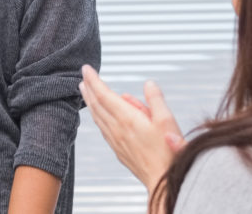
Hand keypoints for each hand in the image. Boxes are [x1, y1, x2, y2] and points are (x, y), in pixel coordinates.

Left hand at [79, 65, 181, 189]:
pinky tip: (98, 115)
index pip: (104, 94)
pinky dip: (97, 116)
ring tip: (84, 91)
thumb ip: (156, 100)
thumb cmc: (169, 152)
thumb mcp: (168, 121)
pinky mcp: (118, 150)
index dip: (94, 80)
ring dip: (90, 101)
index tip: (86, 69)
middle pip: (97, 104)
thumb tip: (148, 83)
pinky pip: (103, 128)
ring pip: (97, 117)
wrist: (163, 182)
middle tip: (82, 76)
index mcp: (127, 118)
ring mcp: (116, 141)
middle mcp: (117, 129)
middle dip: (88, 88)